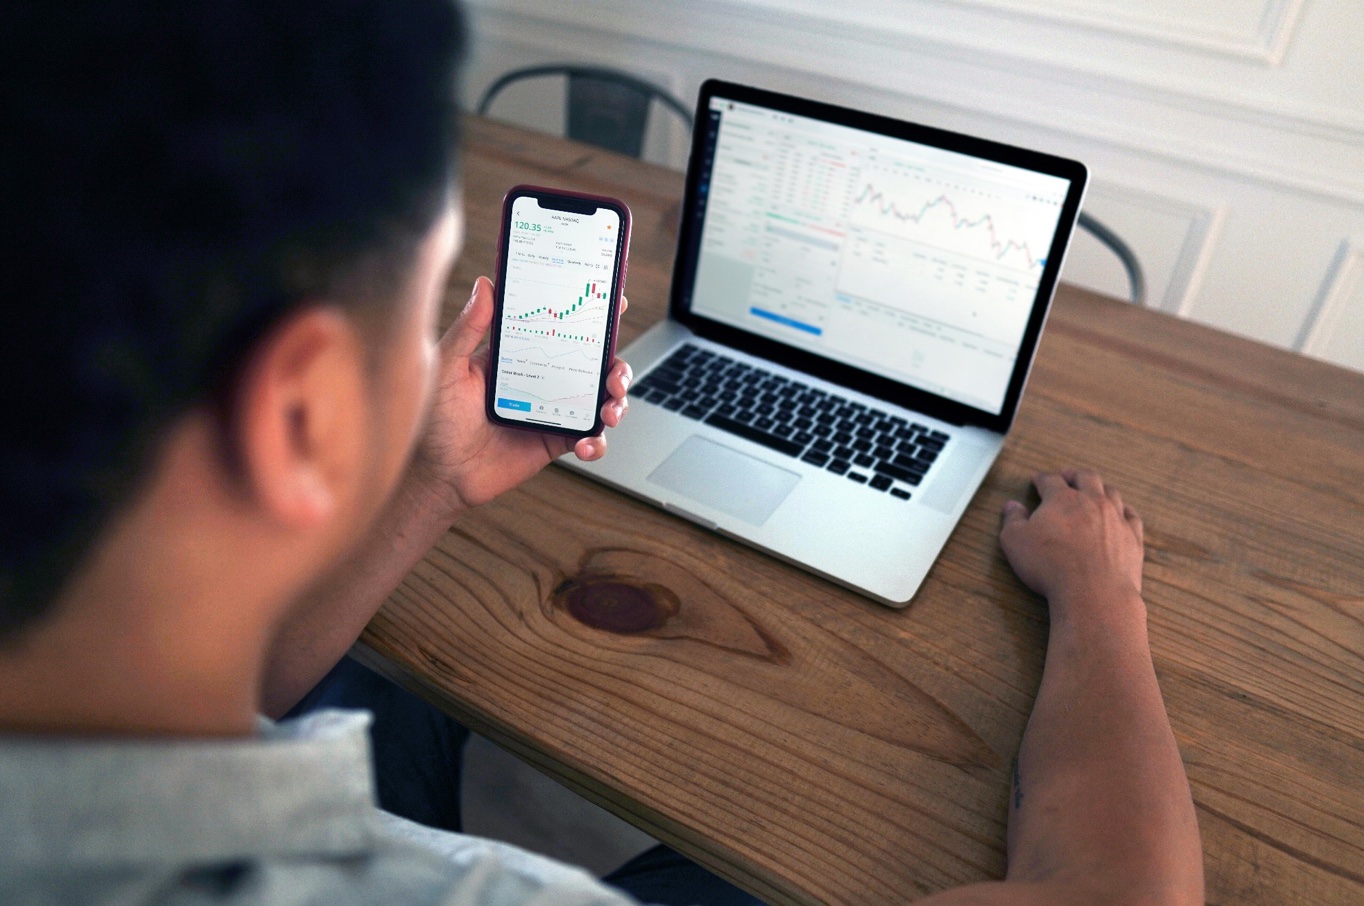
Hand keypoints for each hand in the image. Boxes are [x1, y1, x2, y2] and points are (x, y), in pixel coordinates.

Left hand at [408, 275, 631, 516]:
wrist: (441, 474)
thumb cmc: (436, 419)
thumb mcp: (447, 367)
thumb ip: (467, 328)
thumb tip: (485, 285)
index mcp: (521, 353)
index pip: (562, 326)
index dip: (591, 314)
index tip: (612, 303)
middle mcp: (543, 378)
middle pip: (594, 362)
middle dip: (616, 364)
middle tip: (615, 374)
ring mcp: (554, 409)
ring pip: (601, 398)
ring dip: (617, 401)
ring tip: (610, 410)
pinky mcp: (557, 440)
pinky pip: (590, 438)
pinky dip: (598, 442)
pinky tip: (586, 445)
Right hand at [999, 469, 1144, 619]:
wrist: (1093, 592)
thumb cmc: (1050, 566)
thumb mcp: (1015, 542)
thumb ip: (1012, 520)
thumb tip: (1012, 506)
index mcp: (1062, 499)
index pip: (1050, 481)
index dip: (1042, 479)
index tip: (1037, 480)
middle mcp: (1092, 502)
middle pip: (1086, 477)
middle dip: (1074, 474)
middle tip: (1067, 475)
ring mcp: (1116, 518)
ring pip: (1111, 493)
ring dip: (1101, 489)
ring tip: (1094, 491)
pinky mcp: (1133, 538)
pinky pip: (1132, 516)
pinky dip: (1125, 511)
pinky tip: (1122, 513)